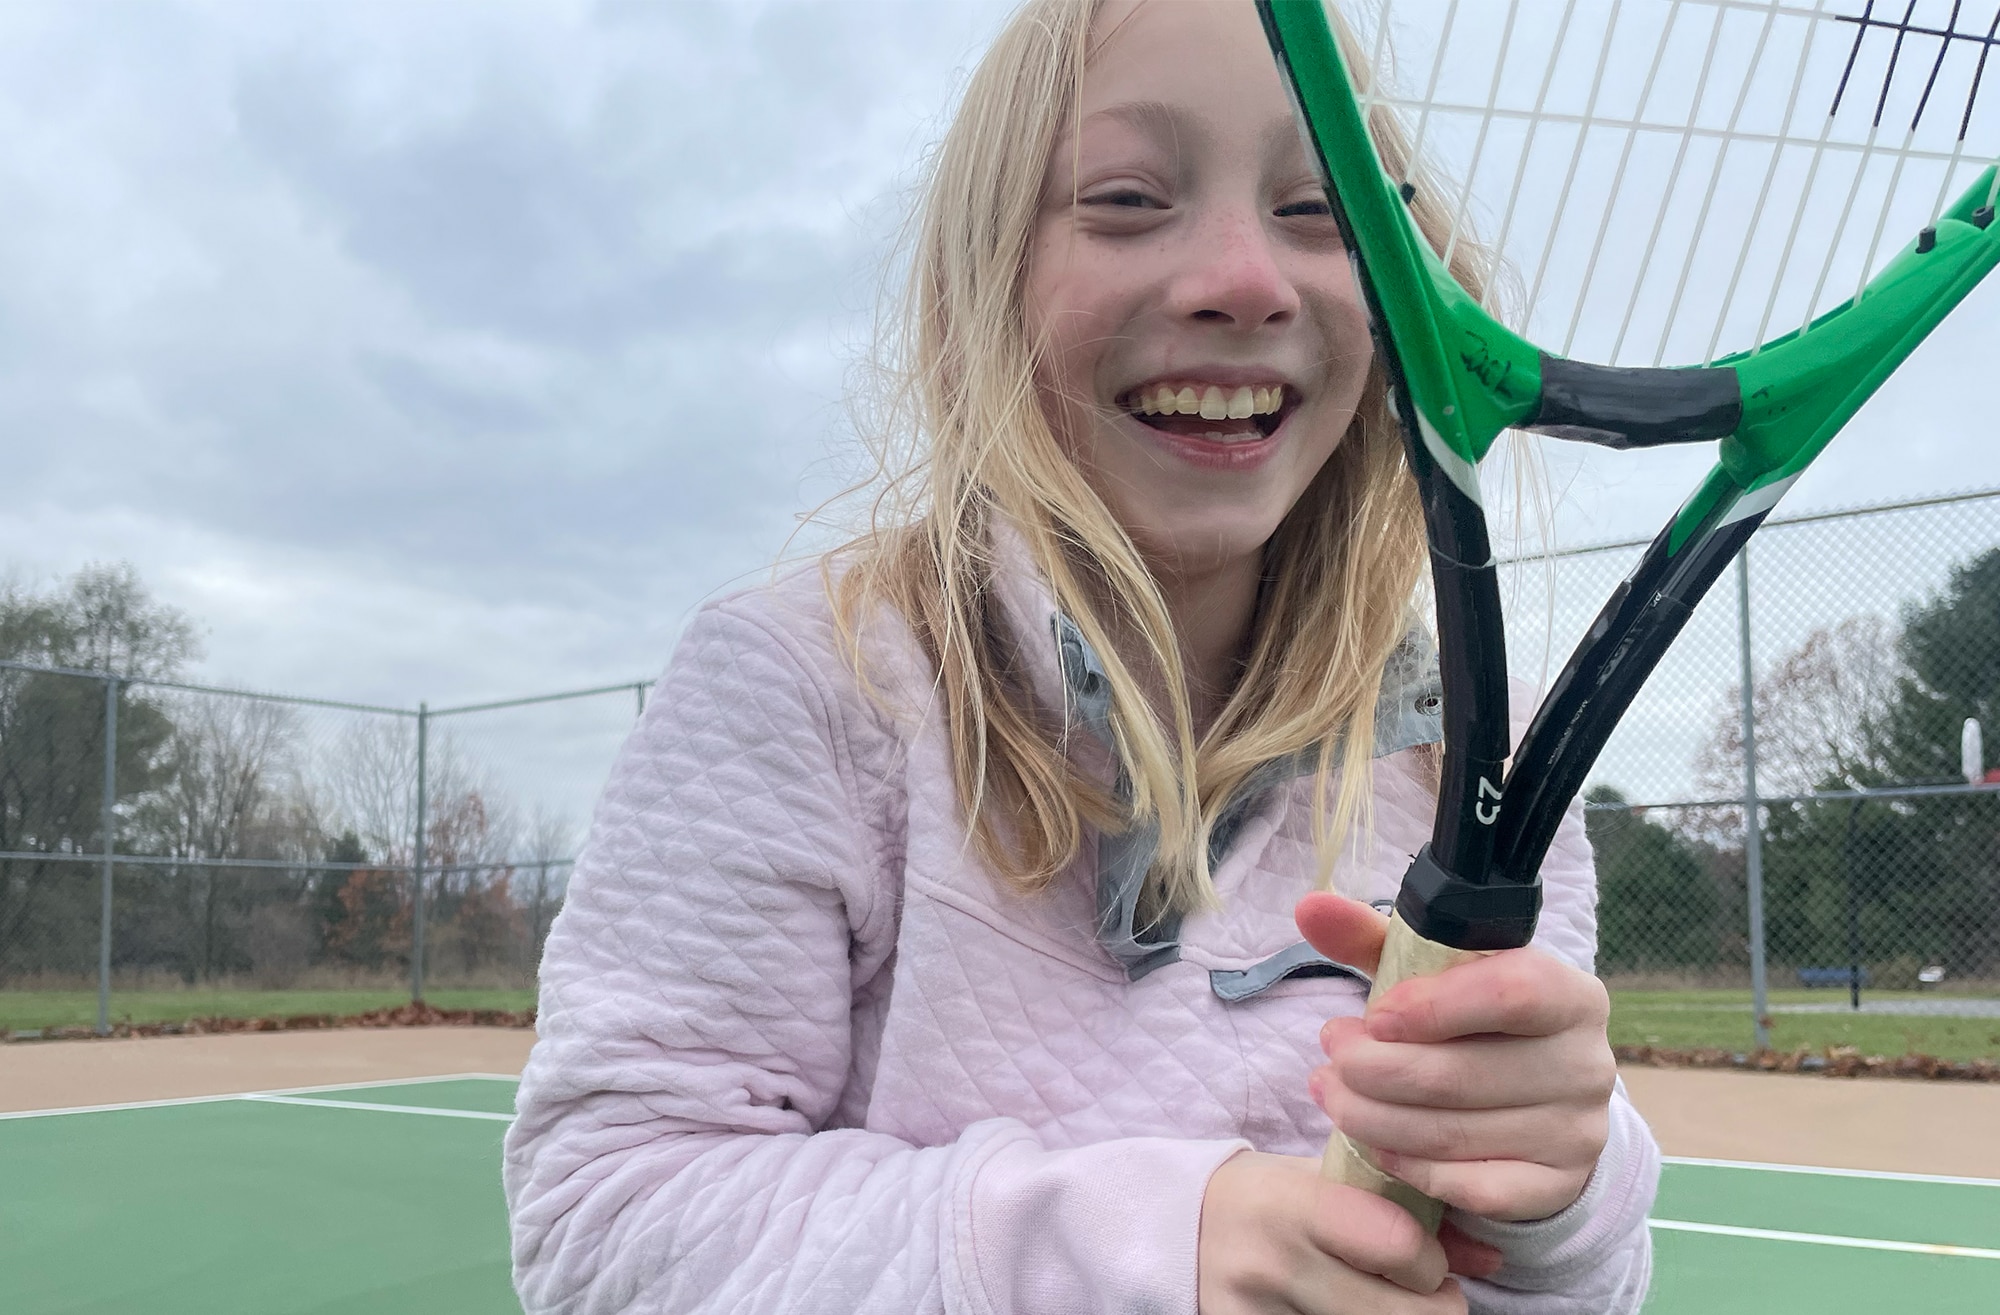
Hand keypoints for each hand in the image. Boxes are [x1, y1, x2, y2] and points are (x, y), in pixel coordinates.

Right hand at [1198, 1150, 1499, 1313]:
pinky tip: (1349, 1312)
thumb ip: (1407, 1210)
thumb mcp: (1326, 1183)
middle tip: (1423, 1296)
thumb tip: (1492, 1256)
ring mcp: (1256, 1314)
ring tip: (1388, 1303)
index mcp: (1293, 1204)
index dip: (1428, 1261)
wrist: (1178, 1230)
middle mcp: (1272, 1265)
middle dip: (1431, 1309)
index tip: (1425, 1259)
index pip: (1396, 1243)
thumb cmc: (1268, 1199)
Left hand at [1296, 893, 1616, 1222]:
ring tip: (1330, 1095)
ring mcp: (1577, 1132)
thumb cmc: (1474, 1026)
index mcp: (1570, 995)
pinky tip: (1375, 1145)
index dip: (1434, 1007)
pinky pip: (1471, 1187)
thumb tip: (1311, 908)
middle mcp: (1586, 1064)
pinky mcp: (1556, 1188)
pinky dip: (1412, 1167)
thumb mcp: (1433, 976)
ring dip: (1373, 1118)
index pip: (1512, 993)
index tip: (1374, 1017)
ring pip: (1455, 1134)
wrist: (1538, 1105)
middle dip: (1374, 1070)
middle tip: (1328, 1058)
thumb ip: (1373, 938)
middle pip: (1464, 1074)